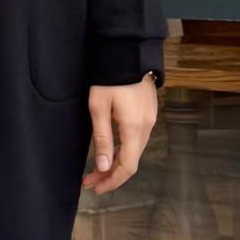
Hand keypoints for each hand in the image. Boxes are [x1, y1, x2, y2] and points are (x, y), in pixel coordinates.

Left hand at [80, 76, 158, 195]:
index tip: (95, 187)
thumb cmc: (109, 78)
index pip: (127, 166)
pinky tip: (109, 151)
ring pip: (134, 151)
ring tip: (95, 169)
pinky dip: (123, 150)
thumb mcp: (98, 108)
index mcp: (134, 129)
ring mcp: (150, 120)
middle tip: (89, 181)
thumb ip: (102, 139)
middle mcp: (147, 127)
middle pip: (131, 161)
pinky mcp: (148, 112)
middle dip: (110, 174)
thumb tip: (103, 167)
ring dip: (116, 162)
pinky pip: (137, 139)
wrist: (128, 52)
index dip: (112, 181)